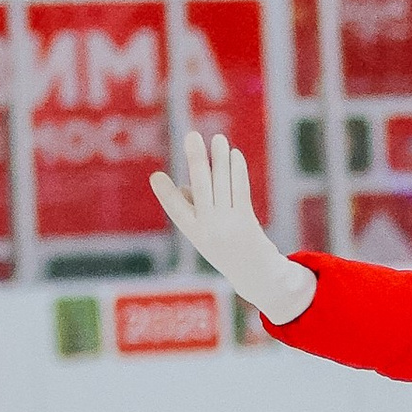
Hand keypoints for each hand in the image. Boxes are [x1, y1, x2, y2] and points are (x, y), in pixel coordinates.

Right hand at [149, 131, 315, 323]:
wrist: (255, 275)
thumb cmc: (225, 250)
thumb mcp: (203, 235)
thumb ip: (192, 210)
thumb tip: (183, 186)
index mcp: (194, 233)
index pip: (176, 210)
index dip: (165, 193)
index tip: (156, 176)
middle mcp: (210, 228)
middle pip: (201, 188)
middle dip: (196, 160)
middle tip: (191, 136)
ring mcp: (229, 224)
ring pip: (222, 184)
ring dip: (220, 158)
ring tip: (218, 138)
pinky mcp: (247, 219)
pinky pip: (240, 190)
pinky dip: (237, 171)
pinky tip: (234, 154)